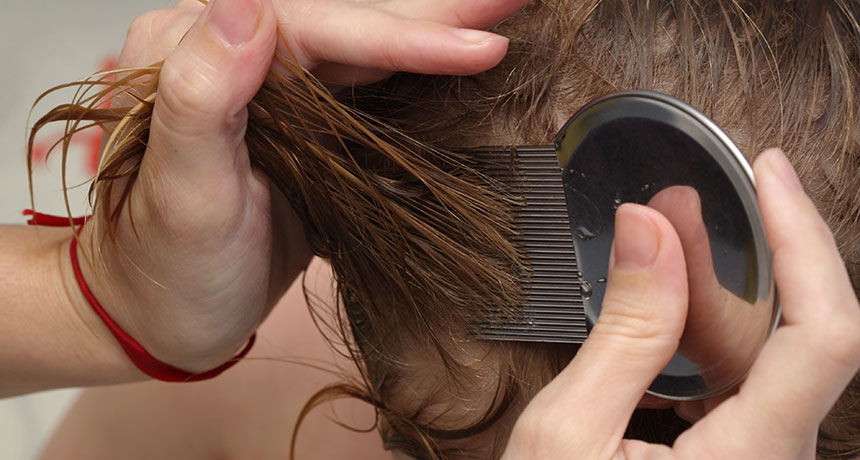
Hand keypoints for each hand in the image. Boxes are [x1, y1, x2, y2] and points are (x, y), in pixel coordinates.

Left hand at [79, 0, 526, 372]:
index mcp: (193, 52)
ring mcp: (271, 92)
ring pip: (366, 50)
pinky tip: (454, 61)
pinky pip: (366, 88)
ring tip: (497, 20)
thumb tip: (247, 7)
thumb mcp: (183, 192)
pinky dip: (416, 75)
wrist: (165, 317)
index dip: (402, 35)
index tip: (480, 44)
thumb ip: (199, 95)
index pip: (315, 27)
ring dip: (434, 35)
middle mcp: (234, 59)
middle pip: (350, 23)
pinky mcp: (300, 128)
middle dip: (436, 15)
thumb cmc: (167, 268)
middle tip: (511, 0)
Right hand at [502, 149, 859, 458]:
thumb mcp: (569, 434)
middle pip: (794, 336)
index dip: (806, 243)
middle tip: (679, 201)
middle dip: (739, 256)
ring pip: (763, 358)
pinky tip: (658, 307)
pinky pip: (736, 384)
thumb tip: (646, 231)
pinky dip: (698, 336)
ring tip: (658, 238)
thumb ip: (622, 333)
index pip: (827, 334)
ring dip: (711, 292)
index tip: (770, 175)